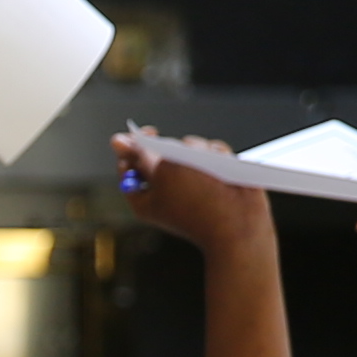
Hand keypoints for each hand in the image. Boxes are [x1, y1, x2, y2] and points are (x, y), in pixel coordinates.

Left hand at [112, 129, 269, 268]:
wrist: (239, 223)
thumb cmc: (197, 202)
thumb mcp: (162, 172)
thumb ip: (141, 154)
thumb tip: (118, 141)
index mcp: (145, 196)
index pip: (129, 163)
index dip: (135, 144)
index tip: (151, 132)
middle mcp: (168, 188)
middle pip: (162, 150)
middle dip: (177, 149)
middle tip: (186, 164)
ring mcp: (193, 183)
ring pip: (191, 147)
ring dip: (200, 150)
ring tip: (209, 168)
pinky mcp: (215, 177)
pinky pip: (213, 152)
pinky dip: (219, 155)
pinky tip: (224, 167)